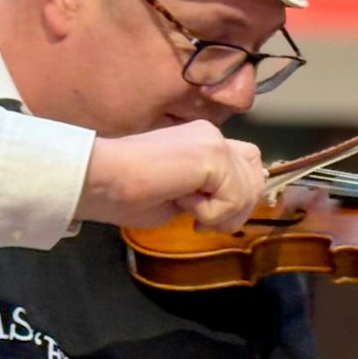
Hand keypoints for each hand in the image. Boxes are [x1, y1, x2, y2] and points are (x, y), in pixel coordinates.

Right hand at [76, 120, 263, 232]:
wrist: (101, 180)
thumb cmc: (127, 193)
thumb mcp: (181, 195)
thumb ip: (209, 192)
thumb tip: (231, 209)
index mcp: (204, 140)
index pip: (248, 163)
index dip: (238, 195)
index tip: (206, 217)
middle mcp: (213, 135)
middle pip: (255, 178)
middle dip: (236, 210)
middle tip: (202, 223)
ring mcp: (214, 142)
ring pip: (248, 190)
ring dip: (221, 214)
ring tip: (188, 210)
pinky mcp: (212, 155)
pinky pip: (231, 197)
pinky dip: (210, 212)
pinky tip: (181, 202)